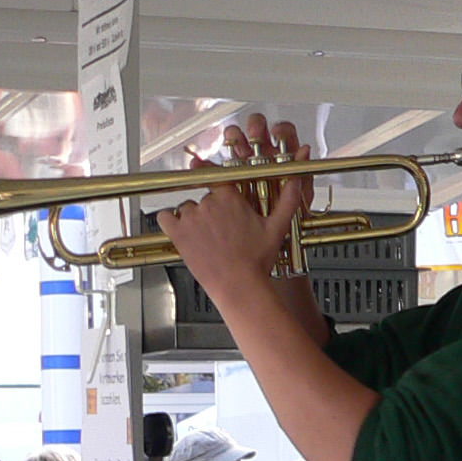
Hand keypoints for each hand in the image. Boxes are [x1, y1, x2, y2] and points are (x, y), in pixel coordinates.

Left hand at [157, 114, 310, 300]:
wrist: (239, 286)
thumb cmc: (256, 261)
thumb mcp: (277, 227)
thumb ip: (288, 199)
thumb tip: (297, 180)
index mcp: (230, 197)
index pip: (216, 177)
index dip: (211, 179)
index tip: (204, 174)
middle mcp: (208, 203)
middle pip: (203, 197)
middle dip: (209, 211)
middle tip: (218, 230)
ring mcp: (191, 218)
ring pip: (186, 209)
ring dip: (191, 219)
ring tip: (204, 237)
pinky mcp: (178, 233)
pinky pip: (164, 218)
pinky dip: (169, 222)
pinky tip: (179, 231)